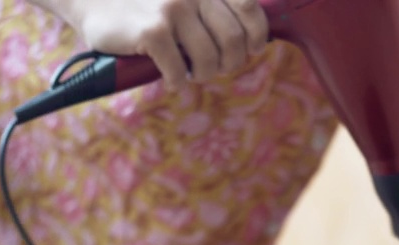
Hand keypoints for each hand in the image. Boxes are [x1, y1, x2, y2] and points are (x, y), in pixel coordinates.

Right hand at [51, 0, 268, 89]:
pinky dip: (177, 82)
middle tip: (213, 67)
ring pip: (210, 60)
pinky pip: (179, 71)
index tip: (251, 49)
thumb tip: (249, 39)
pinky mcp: (153, 30)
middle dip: (229, 63)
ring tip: (190, 73)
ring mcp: (173, 9)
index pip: (251, 9)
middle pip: (233, 42)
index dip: (257, 36)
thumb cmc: (141, 2)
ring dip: (203, 75)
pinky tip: (170, 79)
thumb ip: (210, 7)